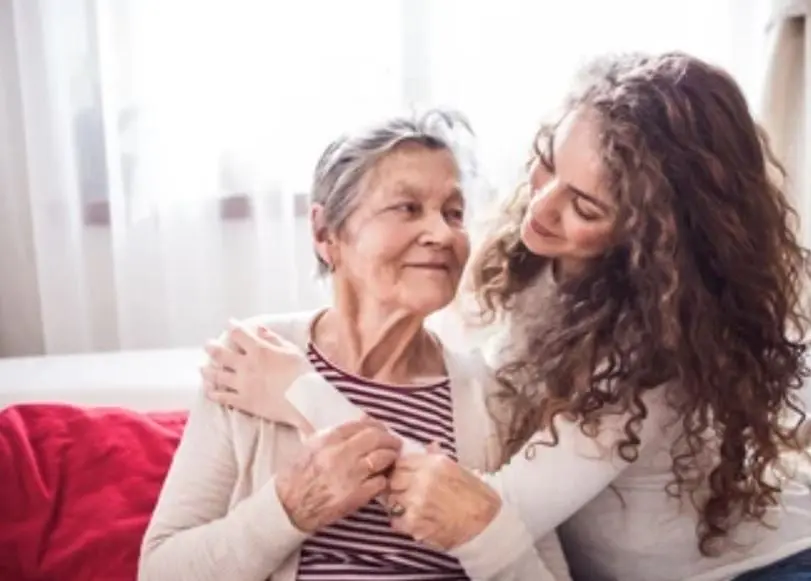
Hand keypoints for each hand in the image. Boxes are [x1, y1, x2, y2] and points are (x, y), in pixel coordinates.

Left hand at [202, 319, 312, 429]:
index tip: (229, 324)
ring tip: (202, 368)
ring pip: (217, 376)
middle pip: (221, 354)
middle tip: (207, 345)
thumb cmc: (303, 373)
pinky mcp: (244, 402)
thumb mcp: (292, 350)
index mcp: (259, 350)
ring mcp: (243, 384)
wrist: (306, 400)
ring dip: (207, 371)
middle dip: (212, 347)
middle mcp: (246, 365)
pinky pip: (223, 397)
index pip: (239, 334)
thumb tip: (259, 329)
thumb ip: (273, 339)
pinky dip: (213, 393)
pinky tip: (207, 391)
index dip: (232, 327)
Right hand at [276, 418, 402, 531]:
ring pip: (382, 458)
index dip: (375, 425)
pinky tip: (380, 479)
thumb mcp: (310, 447)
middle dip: (389, 439)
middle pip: (376, 438)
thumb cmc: (296, 476)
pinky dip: (383, 479)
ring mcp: (351, 475)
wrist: (288, 507)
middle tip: (394, 442)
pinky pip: (380, 482)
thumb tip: (360, 423)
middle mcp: (341, 454)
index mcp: (328, 440)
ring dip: (390, 457)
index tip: (381, 429)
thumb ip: (334, 435)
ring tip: (391, 459)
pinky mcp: (357, 496)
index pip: (360, 425)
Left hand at [385, 443, 501, 549]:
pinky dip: (401, 522)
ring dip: (398, 505)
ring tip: (409, 509)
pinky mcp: (416, 523)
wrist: (487, 522)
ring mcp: (418, 502)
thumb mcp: (457, 469)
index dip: (400, 470)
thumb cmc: (474, 494)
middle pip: (393, 480)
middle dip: (396, 487)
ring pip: (392, 500)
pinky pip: (396, 521)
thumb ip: (437, 458)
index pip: (400, 462)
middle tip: (404, 494)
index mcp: (433, 464)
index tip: (404, 477)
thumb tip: (429, 445)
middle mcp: (423, 480)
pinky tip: (413, 522)